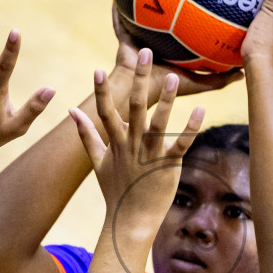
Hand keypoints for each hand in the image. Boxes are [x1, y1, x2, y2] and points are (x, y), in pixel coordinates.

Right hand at [70, 49, 204, 228]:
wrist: (130, 219)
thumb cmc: (115, 190)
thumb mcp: (96, 161)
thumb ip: (86, 134)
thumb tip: (71, 111)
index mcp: (116, 142)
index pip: (105, 112)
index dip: (101, 92)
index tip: (97, 70)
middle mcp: (132, 145)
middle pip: (133, 107)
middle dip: (138, 79)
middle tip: (144, 52)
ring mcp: (150, 154)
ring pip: (158, 122)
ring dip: (165, 99)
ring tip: (171, 76)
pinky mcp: (169, 165)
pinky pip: (182, 144)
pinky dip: (191, 128)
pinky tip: (200, 110)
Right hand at [110, 4, 242, 102]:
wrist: (140, 94)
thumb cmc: (169, 88)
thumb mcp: (199, 83)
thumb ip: (219, 78)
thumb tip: (242, 72)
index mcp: (174, 51)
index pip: (184, 31)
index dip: (193, 17)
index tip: (205, 0)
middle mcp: (156, 43)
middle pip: (163, 19)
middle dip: (167, 2)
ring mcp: (140, 39)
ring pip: (141, 16)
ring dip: (142, 1)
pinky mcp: (125, 39)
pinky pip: (120, 22)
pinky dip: (117, 12)